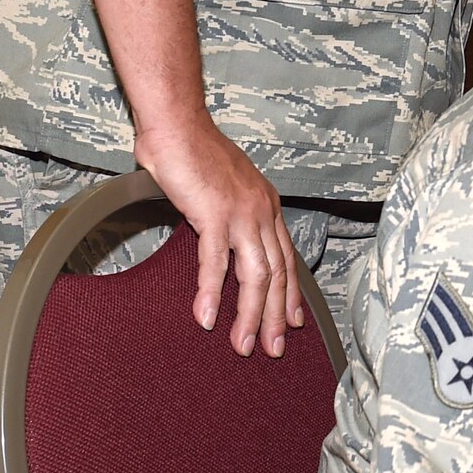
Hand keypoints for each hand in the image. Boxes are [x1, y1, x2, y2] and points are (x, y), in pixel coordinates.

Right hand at [133, 113, 301, 357]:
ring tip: (243, 345)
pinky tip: (206, 317)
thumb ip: (229, 216)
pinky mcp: (213, 212)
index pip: (287, 258)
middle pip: (277, 273)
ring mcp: (241, 212)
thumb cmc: (193, 153)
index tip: (293, 322)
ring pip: (255, 274)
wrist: (178, 123)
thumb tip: (222, 243)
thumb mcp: (223, 189)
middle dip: (277, 315)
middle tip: (274, 348)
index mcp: (266, 206)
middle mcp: (262, 211)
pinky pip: (215, 261)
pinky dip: (211, 292)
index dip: (291, 293)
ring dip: (250, 314)